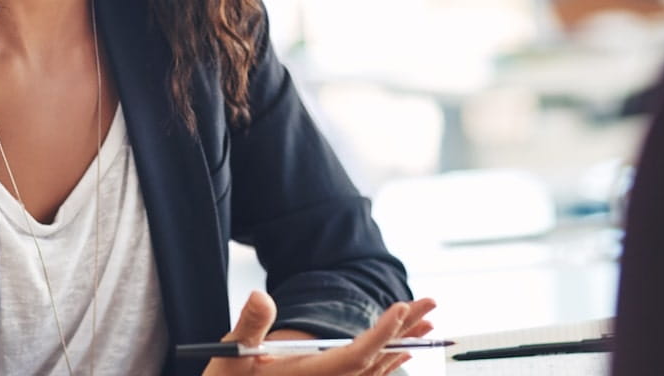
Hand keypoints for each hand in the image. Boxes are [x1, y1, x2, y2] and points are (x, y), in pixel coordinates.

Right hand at [202, 290, 437, 375]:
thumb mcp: (232, 354)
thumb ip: (250, 325)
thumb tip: (260, 296)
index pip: (354, 357)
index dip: (381, 334)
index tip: (400, 308)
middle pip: (375, 360)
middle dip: (404, 330)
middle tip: (431, 304)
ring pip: (376, 370)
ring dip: (401, 343)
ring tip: (427, 322)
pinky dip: (386, 363)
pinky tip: (401, 352)